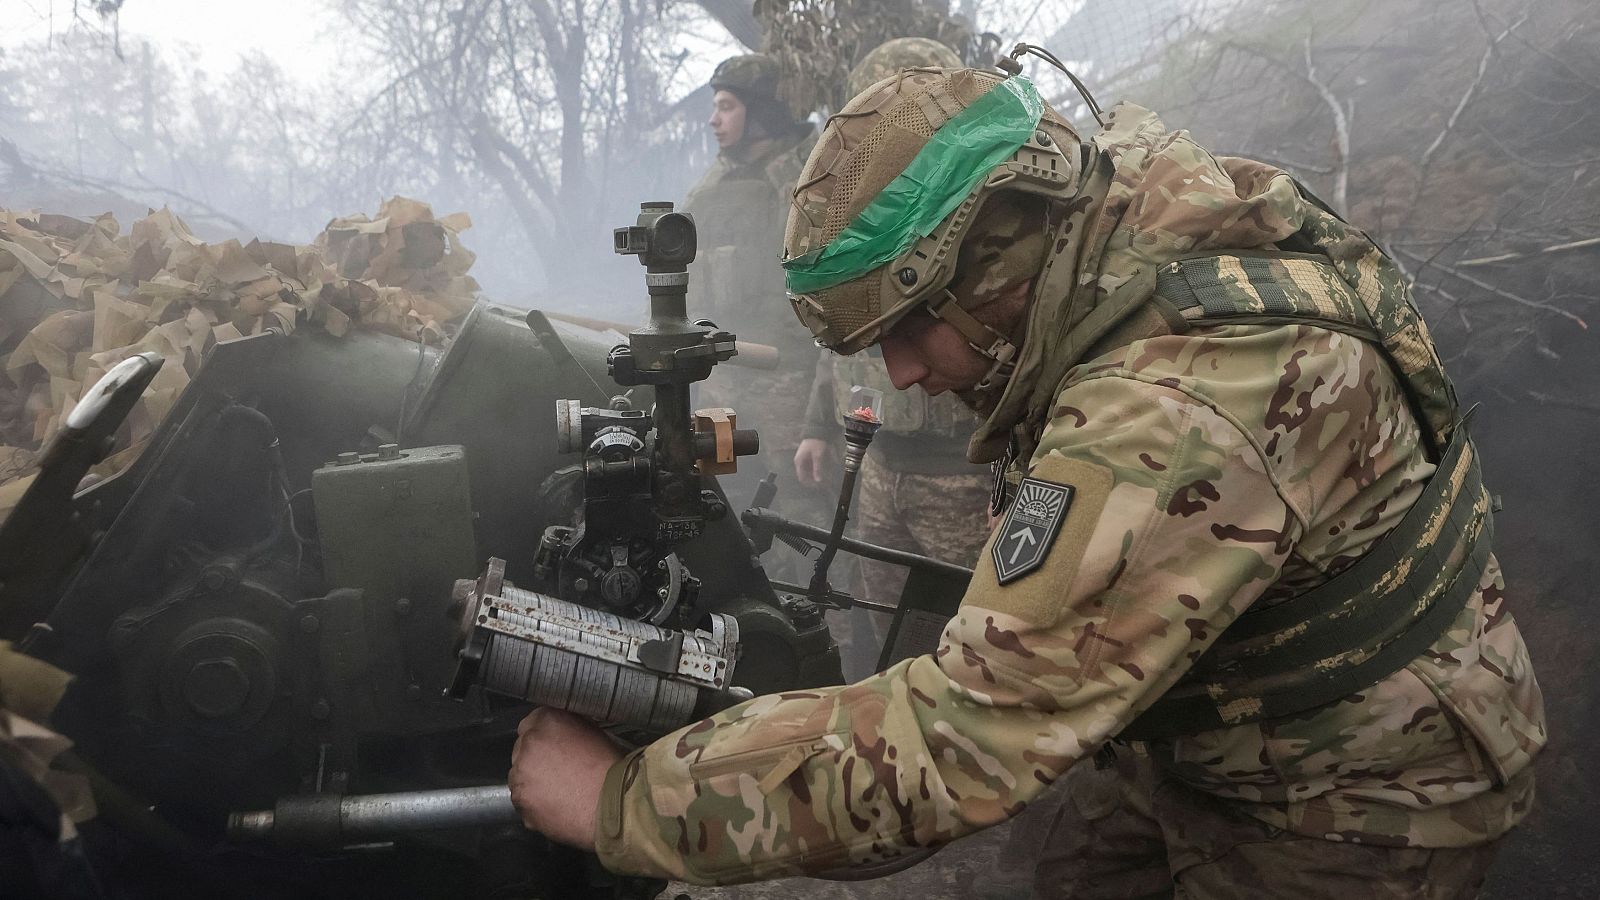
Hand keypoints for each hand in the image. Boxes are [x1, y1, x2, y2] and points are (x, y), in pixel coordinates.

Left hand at [508, 708, 621, 849]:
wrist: (612, 805)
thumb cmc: (610, 769)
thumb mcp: (594, 732)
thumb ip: (570, 726)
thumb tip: (563, 730)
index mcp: (547, 720)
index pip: (533, 721)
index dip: (545, 736)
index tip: (553, 746)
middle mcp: (528, 743)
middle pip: (523, 748)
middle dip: (536, 759)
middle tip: (558, 771)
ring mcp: (520, 773)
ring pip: (520, 775)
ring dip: (533, 781)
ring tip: (559, 792)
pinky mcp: (520, 800)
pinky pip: (523, 800)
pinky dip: (534, 803)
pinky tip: (556, 806)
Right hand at [794, 437, 833, 485]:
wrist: (817, 431)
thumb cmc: (816, 443)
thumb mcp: (818, 456)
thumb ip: (817, 469)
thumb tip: (818, 481)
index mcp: (799, 462)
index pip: (802, 478)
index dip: (809, 484)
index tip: (818, 487)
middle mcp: (800, 462)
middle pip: (806, 476)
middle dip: (815, 480)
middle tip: (824, 484)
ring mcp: (804, 460)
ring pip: (810, 472)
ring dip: (817, 476)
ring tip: (826, 479)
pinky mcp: (809, 458)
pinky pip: (813, 467)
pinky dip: (818, 470)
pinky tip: (826, 472)